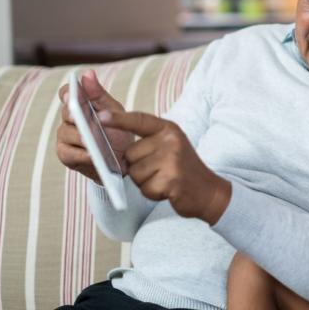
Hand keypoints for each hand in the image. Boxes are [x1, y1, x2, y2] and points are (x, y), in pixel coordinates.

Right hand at [56, 70, 132, 183]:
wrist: (125, 161)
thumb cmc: (118, 133)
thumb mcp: (114, 111)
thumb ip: (99, 94)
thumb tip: (88, 73)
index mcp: (81, 105)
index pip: (67, 93)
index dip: (68, 92)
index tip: (72, 94)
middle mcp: (70, 119)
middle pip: (67, 112)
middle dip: (75, 115)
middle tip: (79, 116)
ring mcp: (66, 137)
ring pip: (66, 132)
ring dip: (79, 137)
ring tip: (90, 141)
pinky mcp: (66, 155)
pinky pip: (68, 153)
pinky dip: (80, 154)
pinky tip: (91, 154)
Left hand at [98, 110, 231, 224]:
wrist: (208, 191)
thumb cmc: (182, 169)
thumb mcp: (170, 145)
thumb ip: (147, 140)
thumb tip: (116, 143)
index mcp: (169, 130)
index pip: (139, 120)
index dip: (118, 119)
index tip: (101, 116)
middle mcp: (171, 141)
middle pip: (131, 154)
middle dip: (138, 167)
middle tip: (159, 170)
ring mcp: (172, 160)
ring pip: (135, 173)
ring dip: (145, 182)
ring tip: (164, 179)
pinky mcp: (172, 180)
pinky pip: (145, 188)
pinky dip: (153, 193)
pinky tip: (167, 189)